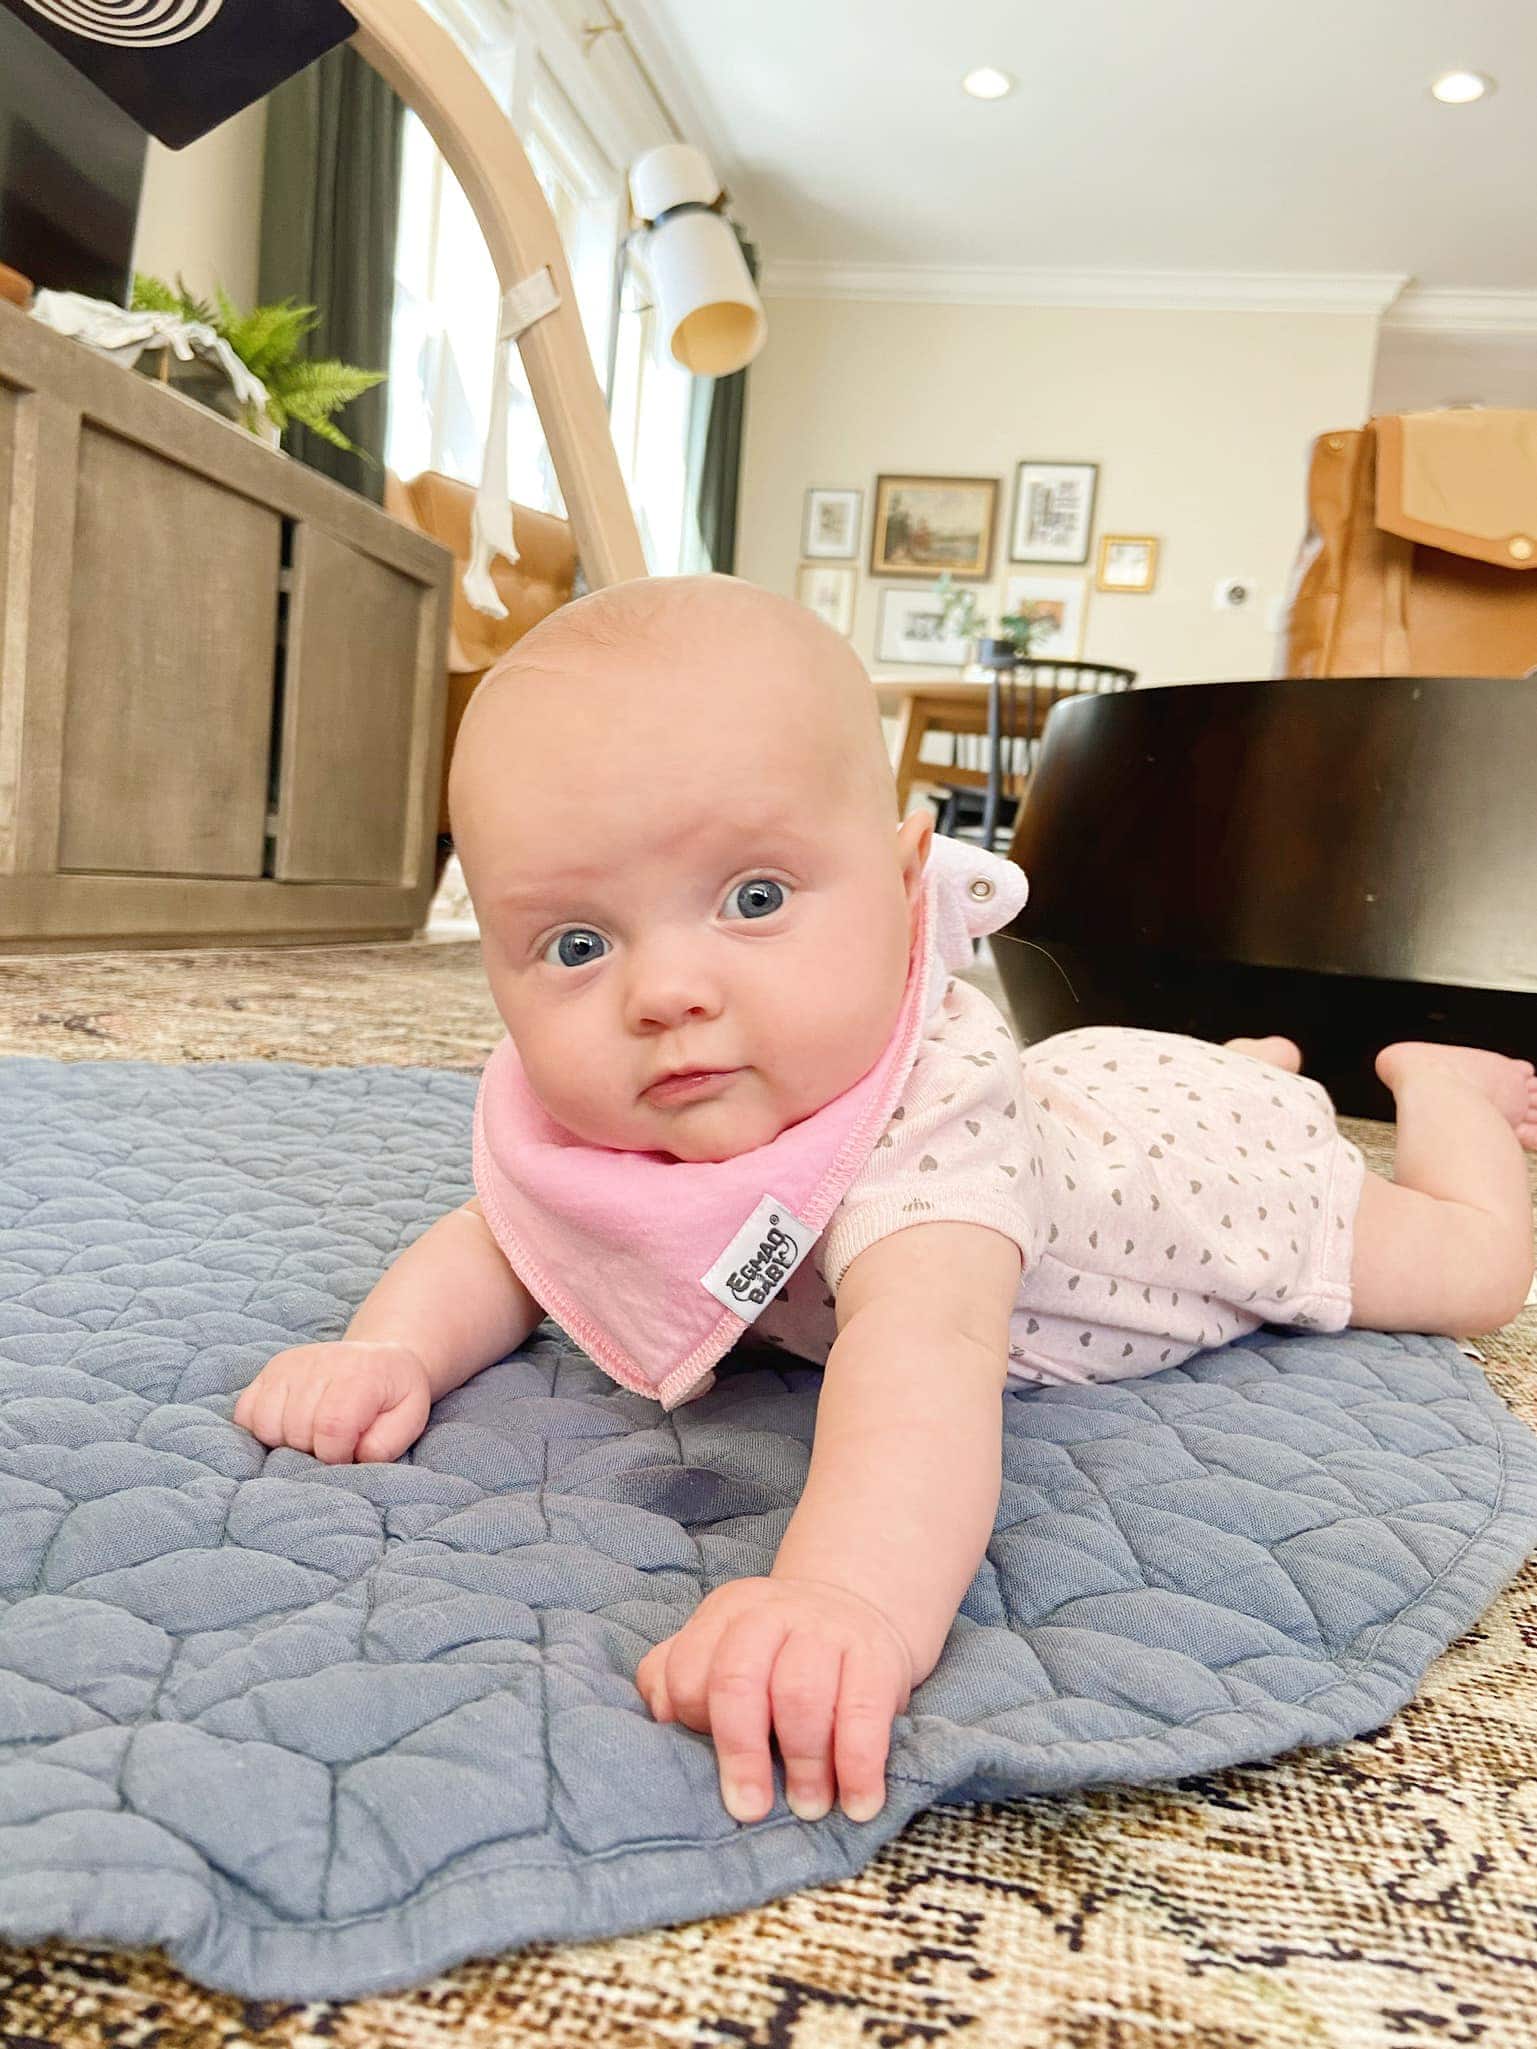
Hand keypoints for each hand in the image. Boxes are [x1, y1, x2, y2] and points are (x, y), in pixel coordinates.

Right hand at [232, 1340, 432, 1463]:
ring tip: (313, 1434)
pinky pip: (246, 1413)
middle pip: (297, 1430)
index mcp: (360, 1374)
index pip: (331, 1428)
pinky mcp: (271, 1370)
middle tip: (334, 1442)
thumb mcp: (411, 1417)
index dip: (336, 1456)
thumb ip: (387, 1442)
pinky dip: (262, 1429)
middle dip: (314, 1450)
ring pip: (267, 1425)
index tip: (348, 1455)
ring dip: (287, 1442)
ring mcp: (291, 1365)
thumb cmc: (394, 1394)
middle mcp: (320, 1363)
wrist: (380, 1359)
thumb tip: (355, 1457)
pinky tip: (288, 1426)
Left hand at [635, 1576, 912, 1825]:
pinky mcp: (876, 1655)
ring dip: (803, 1763)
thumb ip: (680, 1676)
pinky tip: (858, 1803)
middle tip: (750, 1808)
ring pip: (801, 1695)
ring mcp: (826, 1630)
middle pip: (740, 1679)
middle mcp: (771, 1613)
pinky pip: (864, 1712)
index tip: (705, 1765)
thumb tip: (661, 1723)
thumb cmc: (776, 1652)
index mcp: (725, 1614)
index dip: (692, 1722)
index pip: (688, 1668)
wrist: (855, 1606)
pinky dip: (859, 1765)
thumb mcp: (723, 1647)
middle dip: (740, 1752)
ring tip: (808, 1806)